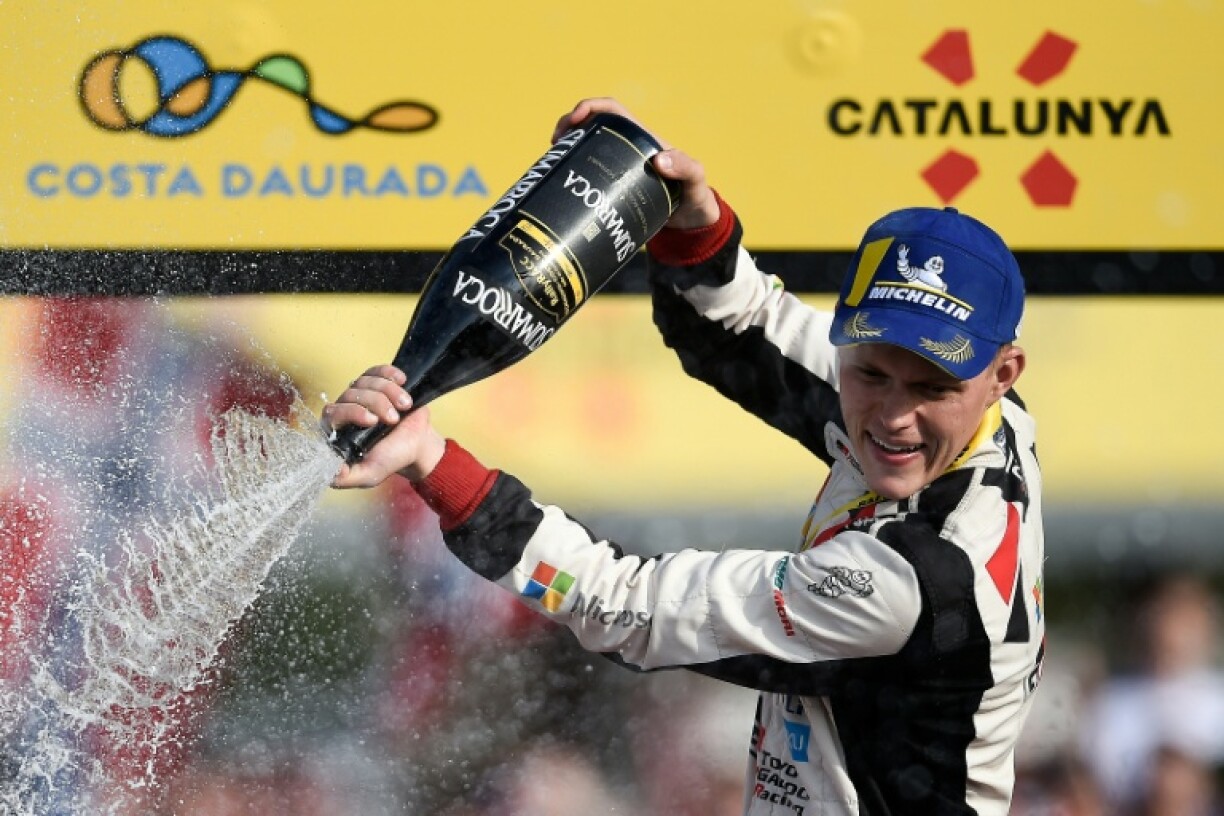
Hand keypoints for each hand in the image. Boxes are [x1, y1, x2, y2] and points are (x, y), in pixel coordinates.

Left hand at [321, 365, 446, 487]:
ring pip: (367, 380)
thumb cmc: (392, 459)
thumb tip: (328, 470)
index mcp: (337, 430)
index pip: (332, 412)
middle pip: (352, 393)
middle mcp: (346, 409)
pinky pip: (379, 369)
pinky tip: (402, 381)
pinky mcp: (379, 382)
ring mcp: (363, 393)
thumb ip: (346, 477)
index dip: (352, 412)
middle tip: (394, 418)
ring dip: (389, 392)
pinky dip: (391, 374)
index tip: (372, 421)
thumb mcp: (369, 474)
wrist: (419, 445)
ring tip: (405, 405)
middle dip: (376, 403)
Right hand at [551, 97, 719, 230]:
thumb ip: (686, 168)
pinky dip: (570, 174)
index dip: (589, 108)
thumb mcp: (696, 181)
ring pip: (585, 149)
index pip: (611, 111)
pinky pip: (587, 174)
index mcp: (642, 138)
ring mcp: (618, 169)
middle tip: (555, 148)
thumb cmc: (695, 196)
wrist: (692, 222)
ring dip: (565, 150)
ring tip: (552, 164)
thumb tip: (659, 161)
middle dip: (567, 128)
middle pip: (590, 126)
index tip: (574, 122)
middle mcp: (627, 149)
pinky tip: (560, 187)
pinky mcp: (612, 188)